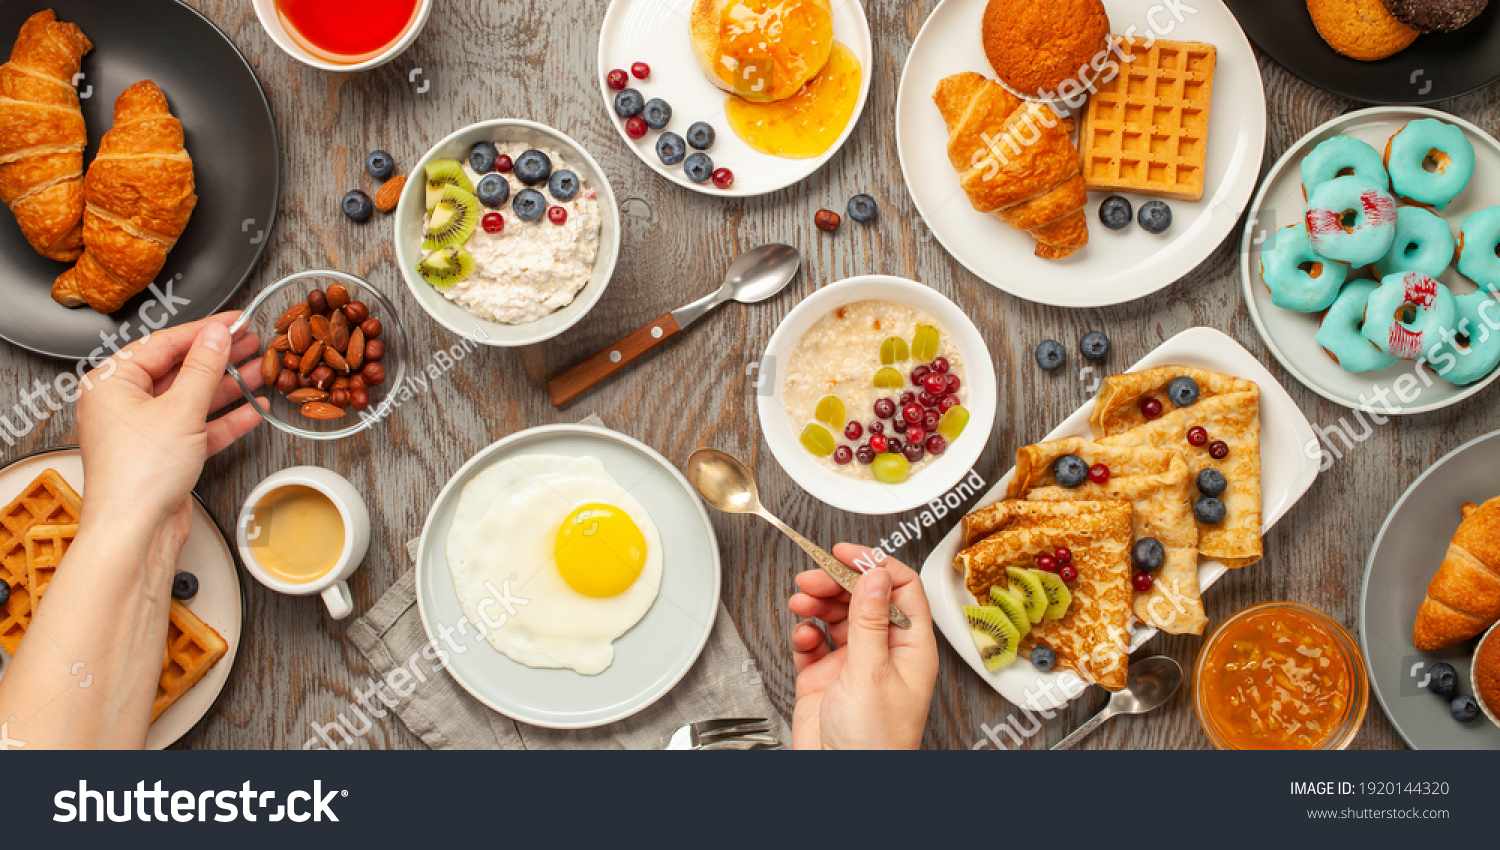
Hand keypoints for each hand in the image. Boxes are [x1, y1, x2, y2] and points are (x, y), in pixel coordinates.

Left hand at [76, 314, 266, 549]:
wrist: (134, 531)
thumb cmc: (137, 476)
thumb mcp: (180, 409)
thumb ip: (203, 368)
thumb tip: (217, 335)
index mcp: (111, 383)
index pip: (163, 344)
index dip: (204, 330)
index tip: (234, 321)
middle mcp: (124, 404)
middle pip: (179, 369)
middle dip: (220, 358)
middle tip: (251, 342)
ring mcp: (145, 430)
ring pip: (192, 398)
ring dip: (228, 386)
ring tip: (260, 370)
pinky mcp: (164, 454)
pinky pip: (198, 427)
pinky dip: (224, 419)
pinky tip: (251, 409)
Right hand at [787, 544, 937, 749]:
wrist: (841, 781)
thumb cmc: (874, 743)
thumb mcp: (872, 673)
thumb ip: (870, 621)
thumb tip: (875, 576)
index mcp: (911, 649)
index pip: (901, 590)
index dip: (875, 565)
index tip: (848, 553)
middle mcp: (884, 653)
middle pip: (863, 599)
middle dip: (836, 583)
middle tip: (812, 577)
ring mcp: (853, 665)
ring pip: (835, 617)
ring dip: (817, 604)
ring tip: (800, 602)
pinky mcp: (825, 678)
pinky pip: (813, 643)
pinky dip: (805, 633)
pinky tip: (803, 635)